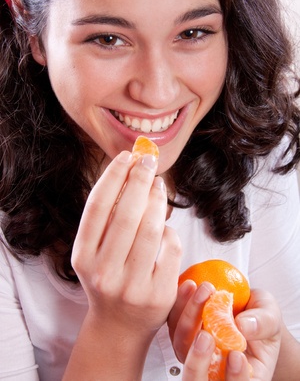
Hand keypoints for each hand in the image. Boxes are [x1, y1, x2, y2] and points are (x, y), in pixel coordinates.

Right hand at [71, 151, 181, 340]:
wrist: (118, 325)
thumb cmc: (108, 277)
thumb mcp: (94, 252)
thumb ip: (107, 219)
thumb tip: (130, 173)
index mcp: (83, 256)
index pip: (97, 207)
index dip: (113, 176)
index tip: (127, 157)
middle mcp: (104, 272)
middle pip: (127, 214)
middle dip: (139, 181)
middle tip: (147, 162)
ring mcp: (132, 285)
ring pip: (152, 229)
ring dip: (157, 200)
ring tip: (158, 187)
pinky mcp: (159, 294)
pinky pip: (170, 247)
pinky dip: (169, 229)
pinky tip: (164, 224)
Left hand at [169, 284, 281, 379]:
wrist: (245, 306)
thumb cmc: (260, 319)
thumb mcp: (270, 317)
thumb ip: (262, 323)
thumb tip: (243, 325)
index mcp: (243, 375)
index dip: (235, 378)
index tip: (236, 356)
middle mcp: (213, 369)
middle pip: (198, 377)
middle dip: (198, 360)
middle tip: (206, 336)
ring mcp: (193, 352)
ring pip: (181, 346)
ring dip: (189, 319)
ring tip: (203, 292)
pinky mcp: (181, 331)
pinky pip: (173, 323)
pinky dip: (179, 304)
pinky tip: (190, 286)